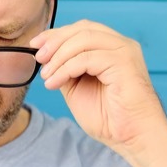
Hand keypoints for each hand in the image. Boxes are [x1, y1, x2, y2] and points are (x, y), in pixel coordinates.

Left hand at [31, 20, 166, 152]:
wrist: (132, 137)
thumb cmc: (110, 118)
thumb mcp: (77, 88)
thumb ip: (65, 69)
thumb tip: (45, 57)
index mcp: (112, 48)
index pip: (82, 29)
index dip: (56, 34)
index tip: (34, 44)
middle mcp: (121, 45)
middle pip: (82, 28)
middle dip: (55, 41)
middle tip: (38, 58)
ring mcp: (124, 51)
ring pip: (84, 39)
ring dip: (59, 56)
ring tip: (47, 76)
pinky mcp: (124, 62)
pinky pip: (87, 57)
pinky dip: (66, 68)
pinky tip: (55, 83)